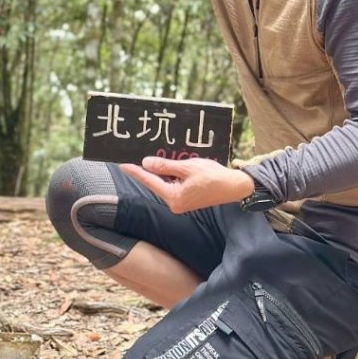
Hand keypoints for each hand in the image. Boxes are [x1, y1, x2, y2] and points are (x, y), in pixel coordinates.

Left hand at [119, 156, 254, 213]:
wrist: (234, 187)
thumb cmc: (213, 177)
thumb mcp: (187, 167)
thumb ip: (165, 166)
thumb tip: (146, 163)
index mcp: (174, 197)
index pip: (150, 181)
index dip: (136, 171)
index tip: (123, 164)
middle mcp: (174, 203)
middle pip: (156, 183)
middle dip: (149, 169)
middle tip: (136, 156)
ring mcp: (180, 203)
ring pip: (165, 183)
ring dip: (162, 171)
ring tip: (156, 158)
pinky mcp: (186, 199)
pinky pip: (173, 185)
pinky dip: (170, 175)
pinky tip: (170, 165)